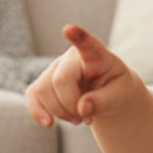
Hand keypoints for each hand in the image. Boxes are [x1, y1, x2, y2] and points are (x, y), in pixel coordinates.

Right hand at [25, 24, 140, 127]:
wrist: (110, 95)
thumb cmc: (118, 91)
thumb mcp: (120, 97)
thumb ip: (104, 102)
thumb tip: (82, 108)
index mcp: (97, 56)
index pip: (88, 45)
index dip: (78, 37)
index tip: (69, 29)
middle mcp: (72, 57)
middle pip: (60, 81)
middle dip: (72, 106)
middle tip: (88, 117)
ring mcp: (55, 68)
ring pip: (44, 91)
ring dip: (61, 113)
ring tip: (79, 118)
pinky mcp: (44, 83)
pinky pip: (32, 97)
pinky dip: (38, 113)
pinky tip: (49, 123)